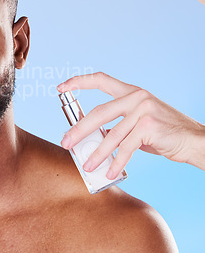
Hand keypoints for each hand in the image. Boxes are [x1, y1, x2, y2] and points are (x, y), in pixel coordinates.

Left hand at [58, 72, 204, 177]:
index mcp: (131, 92)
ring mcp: (143, 110)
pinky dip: (117, 162)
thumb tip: (92, 139)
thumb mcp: (138, 123)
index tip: (61, 87)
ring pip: (112, 134)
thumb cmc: (164, 133)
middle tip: (66, 142)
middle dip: (80, 130)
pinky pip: (126, 147)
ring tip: (87, 165)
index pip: (101, 80)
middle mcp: (136, 97)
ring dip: (98, 153)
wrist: (195, 140)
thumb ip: (118, 126)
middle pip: (99, 113)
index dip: (79, 82)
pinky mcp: (149, 126)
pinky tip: (110, 172)